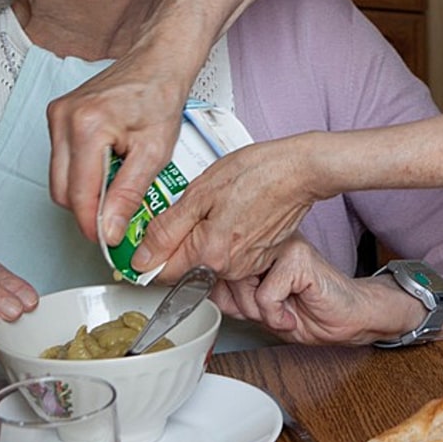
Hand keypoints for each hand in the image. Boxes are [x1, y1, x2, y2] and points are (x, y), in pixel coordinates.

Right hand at [46, 40, 191, 243]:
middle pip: (62, 190)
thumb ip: (128, 194)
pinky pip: (61, 159)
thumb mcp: (154, 151)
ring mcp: (57, 114)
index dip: (93, 225)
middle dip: (88, 209)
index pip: (78, 196)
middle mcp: (64, 118)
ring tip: (117, 182)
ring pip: (59, 177)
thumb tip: (109, 229)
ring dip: (85, 190)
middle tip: (118, 214)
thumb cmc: (159, 96)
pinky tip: (107, 163)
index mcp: (87, 126)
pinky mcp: (57, 114)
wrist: (157, 62)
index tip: (109, 239)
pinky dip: (82, 171)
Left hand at [132, 136, 319, 280]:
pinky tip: (232, 212)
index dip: (151, 253)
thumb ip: (168, 229)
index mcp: (209, 254)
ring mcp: (246, 265)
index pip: (162, 271)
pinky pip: (228, 253)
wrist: (299, 169)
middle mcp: (228, 269)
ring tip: (217, 206)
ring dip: (202, 237)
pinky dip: (224, 236)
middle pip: (185, 265)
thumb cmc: (256, 172)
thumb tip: (143, 258)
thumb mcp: (200, 192)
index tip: (149, 239)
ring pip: (207, 259)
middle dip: (180, 241)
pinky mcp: (259, 258)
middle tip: (190, 208)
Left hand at [213, 237, 425, 345]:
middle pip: (225, 275)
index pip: (217, 263)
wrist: (348, 315)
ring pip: (242, 283)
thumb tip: (199, 289)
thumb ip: (231, 296)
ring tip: (281, 311)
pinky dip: (276, 314)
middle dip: (241, 305)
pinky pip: (265, 295)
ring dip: (259, 311)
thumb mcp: (258, 307)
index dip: (217, 290)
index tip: (226, 303)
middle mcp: (266, 241)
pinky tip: (292, 313)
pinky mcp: (297, 258)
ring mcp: (282, 246)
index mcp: (256, 246)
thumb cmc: (307, 309)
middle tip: (267, 311)